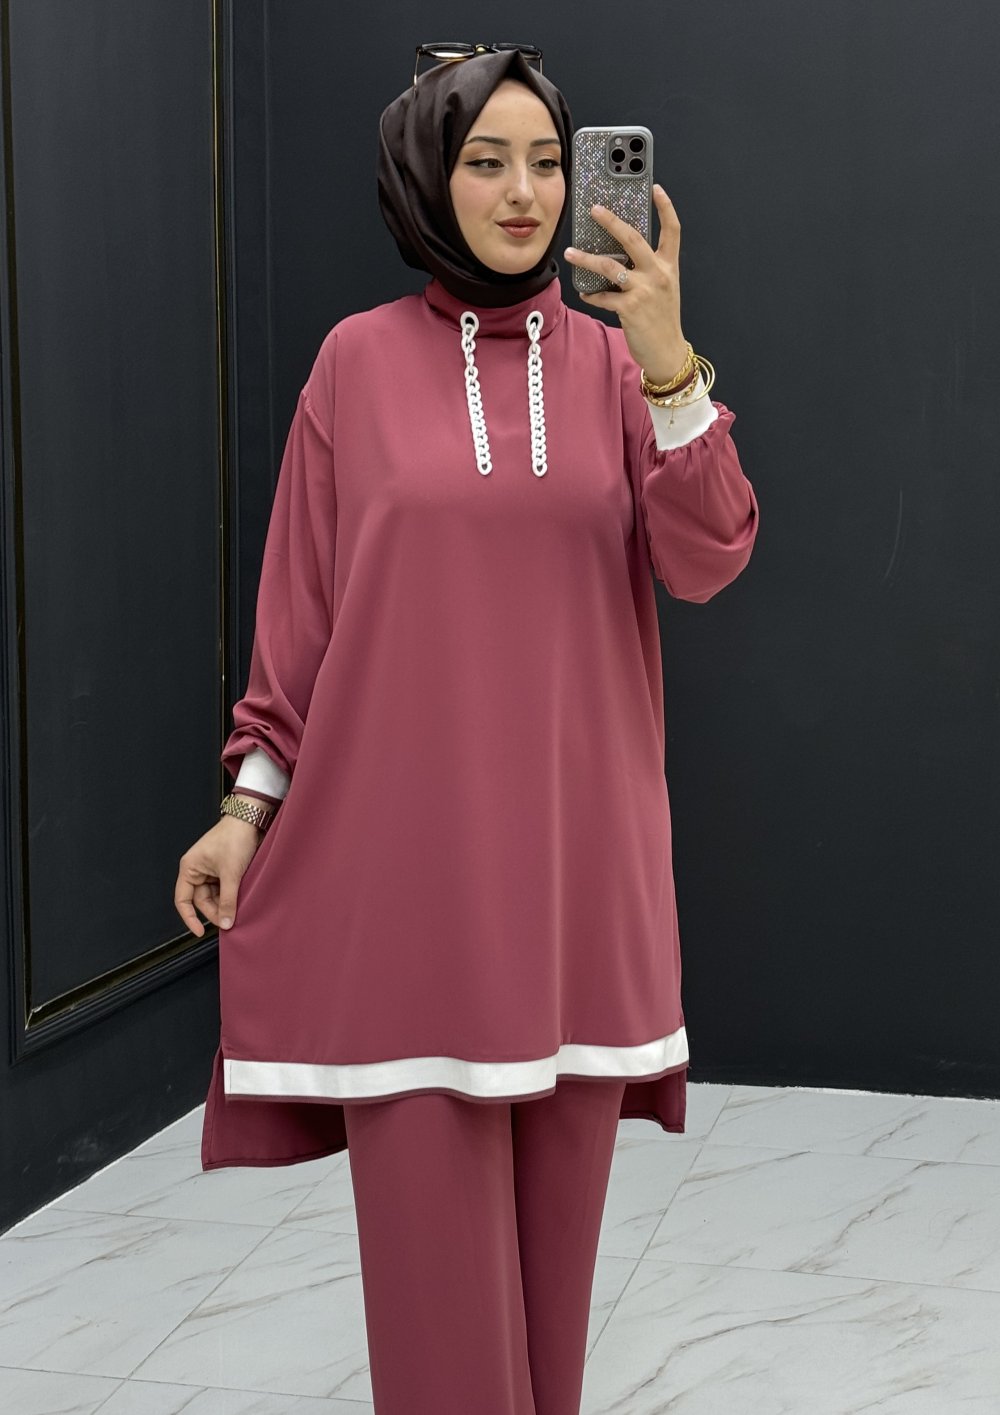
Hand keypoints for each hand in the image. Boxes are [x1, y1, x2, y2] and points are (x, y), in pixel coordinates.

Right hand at [174, 815, 260, 936]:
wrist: (251, 820)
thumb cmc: (234, 838)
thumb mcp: (231, 873)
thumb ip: (228, 900)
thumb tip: (227, 922)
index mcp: (189, 868)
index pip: (183, 900)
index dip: (190, 918)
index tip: (200, 931)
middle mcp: (197, 869)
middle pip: (201, 900)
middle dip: (214, 911)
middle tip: (229, 921)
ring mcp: (210, 869)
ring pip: (214, 895)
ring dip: (224, 903)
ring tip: (237, 909)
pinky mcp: (223, 868)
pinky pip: (223, 888)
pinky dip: (230, 895)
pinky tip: (240, 900)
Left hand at [563, 185, 687, 382]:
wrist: (667, 351)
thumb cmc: (662, 319)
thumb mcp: (663, 288)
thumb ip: (648, 269)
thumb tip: (620, 254)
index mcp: (668, 266)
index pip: (672, 230)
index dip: (665, 207)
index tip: (656, 188)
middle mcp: (658, 274)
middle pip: (633, 238)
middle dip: (611, 221)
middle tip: (594, 210)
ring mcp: (644, 291)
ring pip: (609, 266)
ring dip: (586, 259)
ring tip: (571, 253)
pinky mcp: (629, 309)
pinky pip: (603, 297)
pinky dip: (591, 295)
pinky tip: (584, 293)